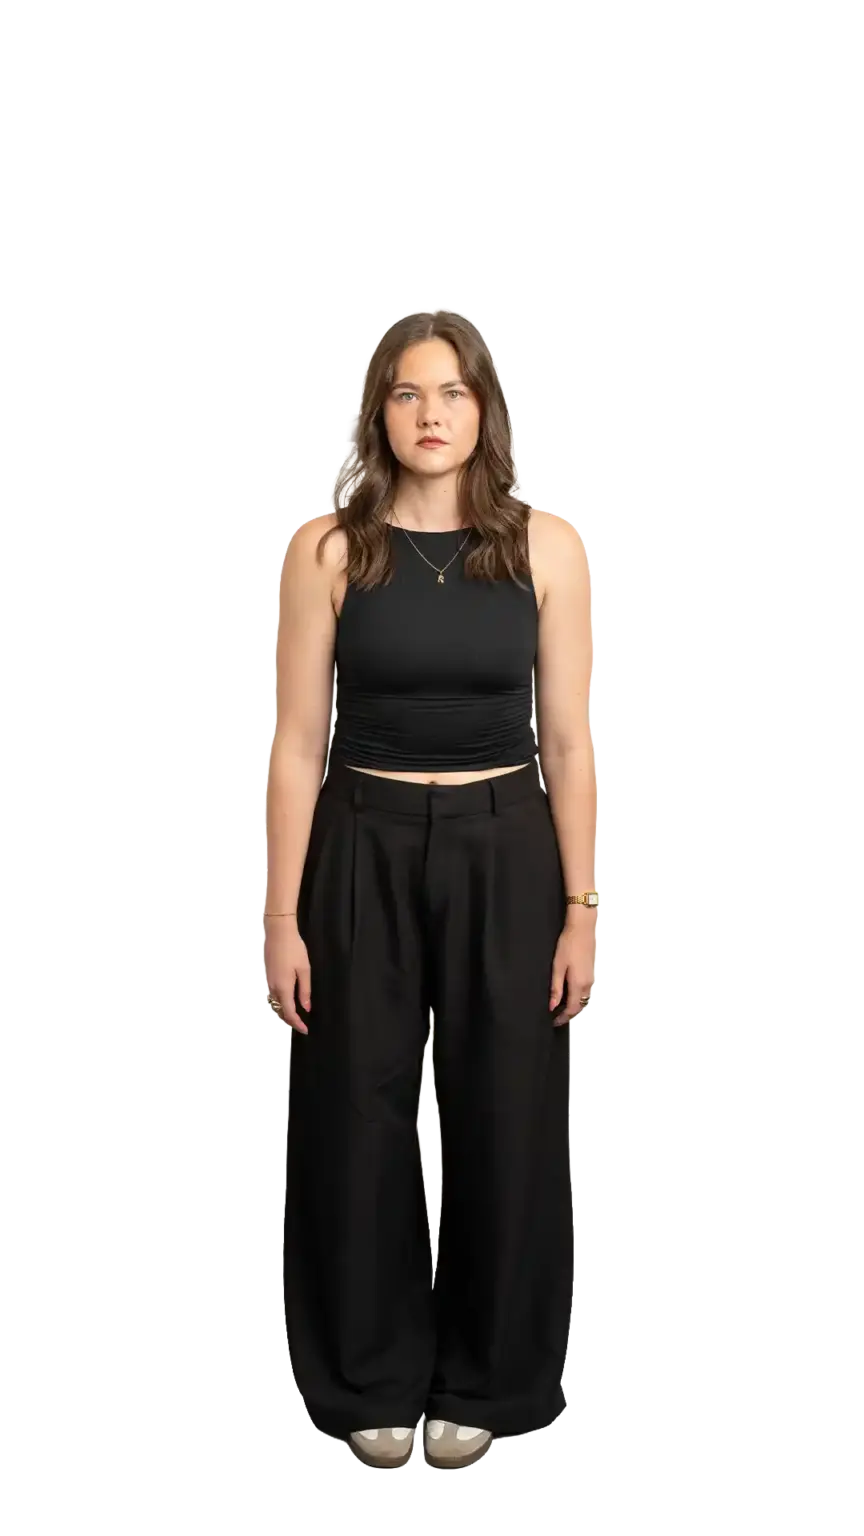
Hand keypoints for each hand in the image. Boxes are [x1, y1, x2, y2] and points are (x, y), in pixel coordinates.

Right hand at [263, 918, 310, 1033]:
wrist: (278, 932)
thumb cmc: (294, 948)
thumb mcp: (304, 969)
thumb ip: (305, 991)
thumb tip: (306, 1008)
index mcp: (283, 988)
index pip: (289, 1013)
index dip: (297, 1024)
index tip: (305, 1030)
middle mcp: (273, 987)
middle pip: (279, 1011)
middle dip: (289, 1021)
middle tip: (300, 1026)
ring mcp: (268, 982)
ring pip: (274, 1004)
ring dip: (282, 1013)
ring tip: (293, 1017)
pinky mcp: (268, 976)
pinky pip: (271, 996)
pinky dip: (278, 1004)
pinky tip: (285, 1002)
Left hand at [549, 922, 595, 1024]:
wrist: (582, 928)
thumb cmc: (569, 943)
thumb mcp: (557, 966)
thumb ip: (555, 988)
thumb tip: (552, 1005)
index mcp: (578, 983)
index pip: (572, 1009)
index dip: (563, 1018)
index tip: (554, 1022)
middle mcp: (588, 983)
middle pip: (580, 1007)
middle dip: (569, 1015)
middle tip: (557, 1018)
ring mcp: (591, 978)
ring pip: (584, 1000)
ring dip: (574, 1007)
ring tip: (561, 1008)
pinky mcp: (591, 973)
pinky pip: (586, 992)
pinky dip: (578, 998)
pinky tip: (569, 995)